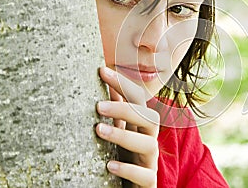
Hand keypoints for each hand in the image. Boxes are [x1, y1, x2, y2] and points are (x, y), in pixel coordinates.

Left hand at [96, 67, 159, 187]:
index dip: (123, 84)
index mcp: (140, 125)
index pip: (138, 98)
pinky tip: (109, 165)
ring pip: (149, 144)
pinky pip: (145, 175)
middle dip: (126, 109)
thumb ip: (118, 111)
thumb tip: (105, 80)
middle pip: (149, 118)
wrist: (135, 187)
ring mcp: (149, 161)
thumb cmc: (125, 156)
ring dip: (123, 135)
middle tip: (98, 106)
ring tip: (98, 130)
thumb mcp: (121, 131)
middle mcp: (148, 139)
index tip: (102, 70)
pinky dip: (128, 169)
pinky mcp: (148, 182)